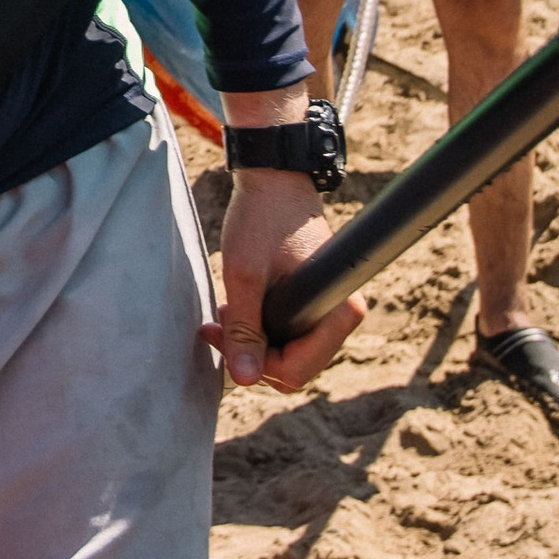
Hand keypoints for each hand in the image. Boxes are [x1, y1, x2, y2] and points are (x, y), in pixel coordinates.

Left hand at [209, 170, 362, 393]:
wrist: (273, 178)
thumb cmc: (262, 219)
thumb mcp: (245, 275)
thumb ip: (245, 329)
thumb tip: (244, 380)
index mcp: (338, 310)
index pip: (297, 371)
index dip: (257, 366)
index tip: (225, 338)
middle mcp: (341, 315)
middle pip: (293, 368)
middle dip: (251, 354)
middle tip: (217, 324)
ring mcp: (328, 310)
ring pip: (288, 354)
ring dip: (252, 341)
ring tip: (224, 312)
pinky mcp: (314, 303)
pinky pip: (288, 335)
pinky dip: (260, 329)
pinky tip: (236, 309)